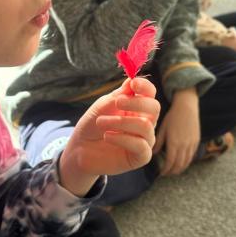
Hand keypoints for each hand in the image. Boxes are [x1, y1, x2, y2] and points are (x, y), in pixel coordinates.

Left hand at [58, 76, 159, 195]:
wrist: (81, 149)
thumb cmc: (93, 125)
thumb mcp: (103, 106)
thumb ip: (118, 95)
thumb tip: (132, 80)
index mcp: (137, 107)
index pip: (150, 93)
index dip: (145, 86)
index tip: (134, 83)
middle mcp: (145, 122)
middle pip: (154, 107)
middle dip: (136, 103)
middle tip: (117, 102)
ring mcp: (145, 140)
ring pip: (145, 126)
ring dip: (121, 122)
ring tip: (101, 122)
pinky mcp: (141, 157)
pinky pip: (141, 145)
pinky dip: (122, 138)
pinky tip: (107, 136)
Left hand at [152, 88, 199, 175]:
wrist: (187, 107)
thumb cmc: (172, 116)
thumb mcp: (163, 128)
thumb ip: (159, 142)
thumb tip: (154, 153)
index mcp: (174, 143)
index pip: (170, 162)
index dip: (166, 170)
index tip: (161, 173)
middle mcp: (184, 146)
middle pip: (179, 165)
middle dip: (172, 171)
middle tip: (166, 174)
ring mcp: (192, 144)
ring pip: (187, 162)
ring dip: (180, 168)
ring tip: (173, 170)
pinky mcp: (196, 141)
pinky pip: (192, 156)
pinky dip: (186, 161)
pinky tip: (181, 161)